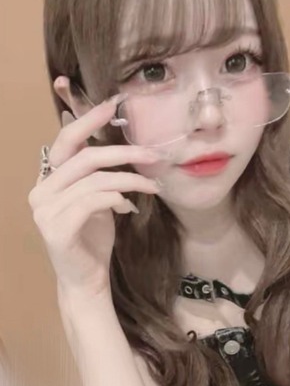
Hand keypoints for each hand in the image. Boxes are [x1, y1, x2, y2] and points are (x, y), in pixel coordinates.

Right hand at [28, 94, 161, 298]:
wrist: (86, 281)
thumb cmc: (93, 239)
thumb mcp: (97, 200)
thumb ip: (96, 175)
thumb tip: (110, 143)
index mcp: (49, 179)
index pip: (66, 141)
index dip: (88, 120)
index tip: (113, 104)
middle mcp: (41, 190)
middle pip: (84, 156)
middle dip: (123, 151)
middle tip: (153, 153)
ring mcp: (45, 210)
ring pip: (95, 179)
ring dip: (130, 180)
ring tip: (152, 186)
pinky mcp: (57, 228)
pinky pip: (93, 201)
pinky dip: (116, 199)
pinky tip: (128, 208)